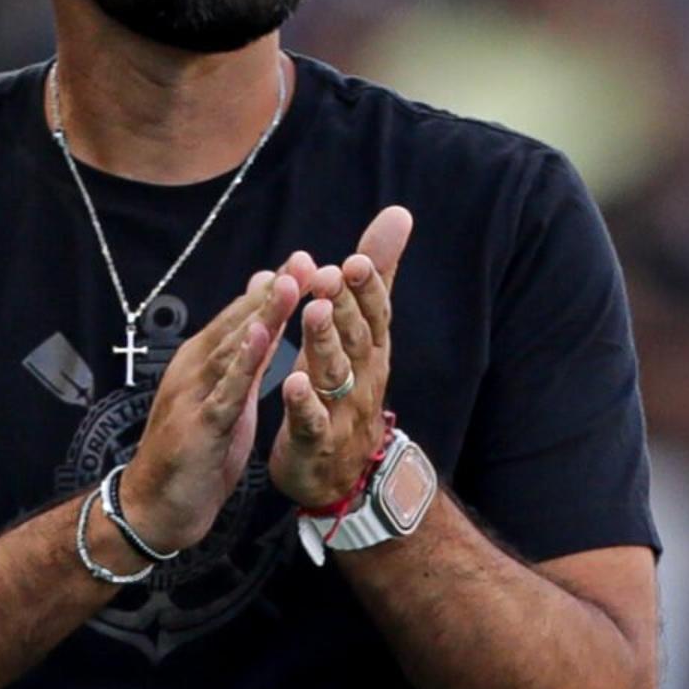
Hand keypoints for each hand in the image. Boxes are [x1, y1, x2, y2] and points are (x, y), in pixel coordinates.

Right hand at [121, 264, 303, 552]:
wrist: (155, 507)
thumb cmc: (194, 452)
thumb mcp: (226, 397)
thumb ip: (244, 356)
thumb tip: (262, 318)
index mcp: (203, 361)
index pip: (243, 317)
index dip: (275, 289)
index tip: (308, 259)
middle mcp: (195, 368)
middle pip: (239, 323)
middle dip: (274, 291)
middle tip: (306, 259)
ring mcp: (194, 394)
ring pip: (232, 347)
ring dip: (261, 315)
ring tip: (288, 284)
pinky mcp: (200, 425)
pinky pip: (225, 390)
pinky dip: (243, 363)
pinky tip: (261, 339)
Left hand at [271, 205, 410, 512]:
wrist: (346, 473)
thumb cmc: (350, 389)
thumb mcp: (366, 331)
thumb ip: (377, 276)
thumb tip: (397, 215)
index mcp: (371, 348)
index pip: (376, 312)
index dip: (369, 288)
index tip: (355, 260)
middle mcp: (363, 375)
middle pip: (357, 338)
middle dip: (345, 306)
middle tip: (330, 277)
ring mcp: (342, 410)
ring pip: (335, 373)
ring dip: (323, 343)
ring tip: (312, 315)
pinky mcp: (317, 441)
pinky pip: (311, 420)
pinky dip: (304, 401)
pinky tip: (291, 381)